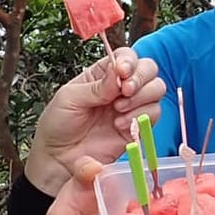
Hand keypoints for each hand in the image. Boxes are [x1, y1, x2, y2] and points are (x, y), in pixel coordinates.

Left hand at [26, 48, 164, 192]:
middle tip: (125, 91)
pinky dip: (141, 117)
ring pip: (156, 90)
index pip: (126, 56)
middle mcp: (120, 88)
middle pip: (148, 69)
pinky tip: (120, 125)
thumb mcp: (70, 98)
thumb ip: (97, 86)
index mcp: (102, 74)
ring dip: (141, 98)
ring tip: (118, 110)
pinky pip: (153, 114)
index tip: (122, 72)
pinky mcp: (137, 127)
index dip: (130, 61)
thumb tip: (119, 73)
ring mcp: (130, 107)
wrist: (58, 158)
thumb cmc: (58, 124)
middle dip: (141, 78)